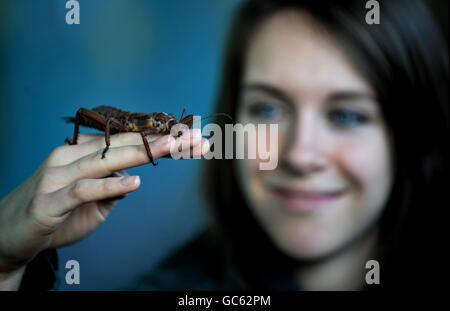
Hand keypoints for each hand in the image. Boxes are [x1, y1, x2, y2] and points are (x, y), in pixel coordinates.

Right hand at [0, 130, 208, 274]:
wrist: (5, 235)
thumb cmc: (53, 214)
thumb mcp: (90, 201)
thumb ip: (112, 188)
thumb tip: (135, 179)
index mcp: (81, 153)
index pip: (126, 141)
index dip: (159, 138)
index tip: (190, 137)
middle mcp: (69, 157)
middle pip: (122, 144)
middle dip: (160, 141)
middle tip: (193, 136)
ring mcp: (57, 176)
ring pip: (105, 159)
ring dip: (141, 153)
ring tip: (172, 147)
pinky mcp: (49, 201)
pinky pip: (83, 190)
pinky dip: (110, 186)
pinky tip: (134, 184)